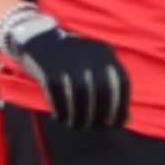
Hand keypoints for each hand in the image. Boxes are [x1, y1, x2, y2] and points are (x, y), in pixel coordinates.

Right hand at [0, 8, 129, 134]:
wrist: (38, 38)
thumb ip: (110, 88)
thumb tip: (127, 119)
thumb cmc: (72, 60)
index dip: (121, 106)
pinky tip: (62, 118)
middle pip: (101, 89)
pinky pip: (58, 93)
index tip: (116, 123)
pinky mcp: (49, 67)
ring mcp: (68, 60)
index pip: (121, 82)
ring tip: (78, 125)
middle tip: (96, 126)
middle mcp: (89, 54)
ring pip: (79, 93)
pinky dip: (61, 109)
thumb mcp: (94, 65)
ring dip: (80, 115)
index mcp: (105, 53)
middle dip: (100, 113)